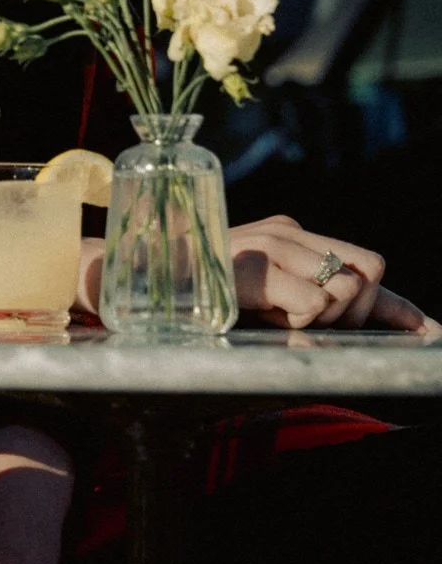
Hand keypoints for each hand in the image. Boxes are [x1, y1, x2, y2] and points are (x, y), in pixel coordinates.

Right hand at [228, 216, 429, 330]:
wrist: (149, 275)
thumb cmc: (208, 294)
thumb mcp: (265, 300)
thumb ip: (308, 307)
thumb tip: (356, 330)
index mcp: (292, 236)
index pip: (361, 263)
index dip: (396, 304)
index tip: (429, 329)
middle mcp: (289, 233)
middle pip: (367, 270)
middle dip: (354, 310)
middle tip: (309, 321)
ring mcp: (273, 244)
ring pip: (347, 287)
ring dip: (321, 316)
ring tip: (276, 315)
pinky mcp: (259, 265)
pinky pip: (315, 301)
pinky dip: (298, 319)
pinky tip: (264, 313)